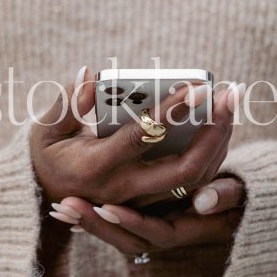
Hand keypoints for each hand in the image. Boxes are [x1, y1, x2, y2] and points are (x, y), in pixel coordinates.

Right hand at [30, 65, 238, 211]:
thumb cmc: (47, 156)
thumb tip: (90, 74)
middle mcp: (125, 189)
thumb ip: (68, 103)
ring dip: (219, 141)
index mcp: (97, 167)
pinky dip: (212, 152)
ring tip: (230, 101)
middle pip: (184, 170)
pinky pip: (193, 182)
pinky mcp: (153, 202)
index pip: (142, 138)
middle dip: (214, 132)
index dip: (171, 111)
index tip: (197, 86)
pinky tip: (220, 122)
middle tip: (230, 95)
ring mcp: (142, 201)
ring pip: (196, 179)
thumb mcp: (46, 130)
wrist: (47, 198)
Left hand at [54, 176, 244, 254]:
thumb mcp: (238, 196)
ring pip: (117, 235)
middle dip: (97, 225)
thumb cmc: (236, 197)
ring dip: (89, 224)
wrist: (229, 204)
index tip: (105, 208)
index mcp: (189, 230)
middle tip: (67, 207)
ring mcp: (154, 230)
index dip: (133, 222)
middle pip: (127, 239)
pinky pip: (115, 226)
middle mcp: (167, 235)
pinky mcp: (144, 221)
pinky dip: (93, 219)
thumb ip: (227, 197)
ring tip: (62, 209)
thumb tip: (204, 201)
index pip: (157, 233)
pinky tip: (68, 209)